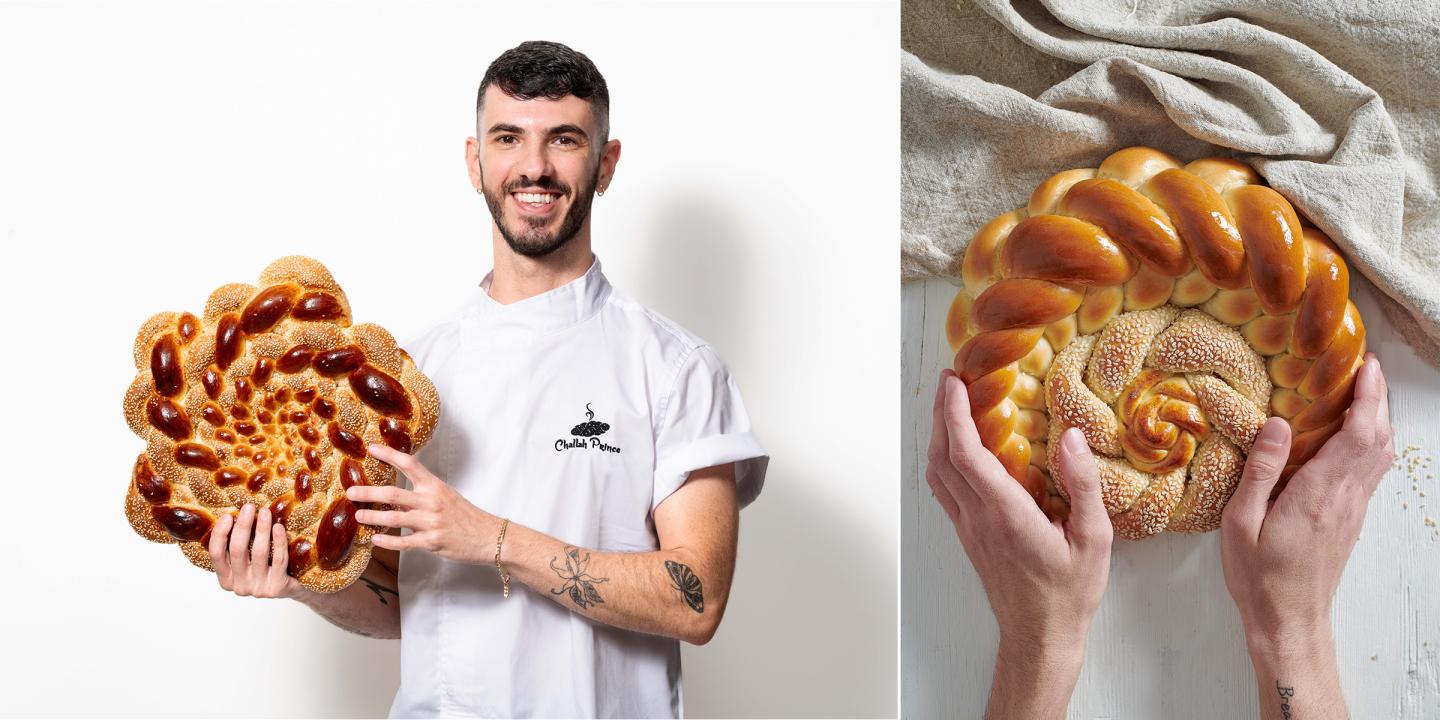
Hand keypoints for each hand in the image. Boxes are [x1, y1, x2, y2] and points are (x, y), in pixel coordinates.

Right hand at [208, 502, 306, 599]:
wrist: (291, 588)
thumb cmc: (266, 569)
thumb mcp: (247, 561)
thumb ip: (238, 545)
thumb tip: (236, 514)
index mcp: (226, 579)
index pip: (216, 554)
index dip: (220, 534)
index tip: (227, 516)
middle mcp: (239, 586)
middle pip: (237, 550)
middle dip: (243, 526)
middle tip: (249, 507)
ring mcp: (258, 588)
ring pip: (259, 553)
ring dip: (262, 529)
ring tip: (265, 512)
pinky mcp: (277, 587)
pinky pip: (278, 559)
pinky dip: (278, 540)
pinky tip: (278, 527)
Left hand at [346, 444, 497, 565]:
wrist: (488, 536)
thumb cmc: (466, 516)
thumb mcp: (446, 497)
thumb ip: (422, 494)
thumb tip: (394, 495)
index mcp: (435, 486)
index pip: (409, 464)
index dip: (388, 455)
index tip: (371, 448)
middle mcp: (431, 502)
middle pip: (392, 493)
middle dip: (368, 492)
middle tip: (350, 492)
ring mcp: (430, 523)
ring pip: (393, 518)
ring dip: (372, 517)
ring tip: (359, 516)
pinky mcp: (431, 542)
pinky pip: (403, 542)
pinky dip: (387, 541)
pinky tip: (375, 540)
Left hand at [927, 369, 1110, 717]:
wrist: (1040, 636)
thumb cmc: (1069, 592)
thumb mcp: (1093, 539)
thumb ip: (1082, 485)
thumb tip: (1070, 438)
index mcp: (1005, 514)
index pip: (966, 454)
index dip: (953, 414)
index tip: (954, 383)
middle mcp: (978, 518)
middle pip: (942, 457)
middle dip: (939, 414)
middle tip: (949, 381)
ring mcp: (968, 528)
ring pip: (937, 474)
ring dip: (938, 435)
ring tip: (950, 406)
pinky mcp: (968, 536)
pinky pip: (945, 490)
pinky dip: (945, 459)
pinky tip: (959, 448)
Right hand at [1221, 353, 1392, 652]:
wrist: (1289, 619)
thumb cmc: (1259, 574)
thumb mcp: (1241, 522)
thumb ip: (1261, 470)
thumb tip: (1275, 424)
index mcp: (1319, 493)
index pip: (1358, 433)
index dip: (1368, 395)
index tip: (1365, 365)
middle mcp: (1345, 498)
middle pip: (1378, 438)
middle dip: (1377, 398)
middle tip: (1363, 367)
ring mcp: (1352, 509)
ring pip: (1380, 454)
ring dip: (1377, 419)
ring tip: (1358, 393)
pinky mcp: (1350, 519)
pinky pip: (1370, 470)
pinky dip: (1369, 442)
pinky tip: (1348, 436)